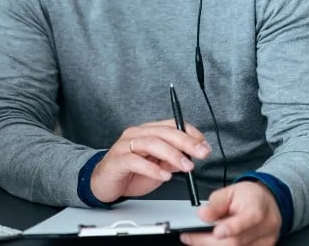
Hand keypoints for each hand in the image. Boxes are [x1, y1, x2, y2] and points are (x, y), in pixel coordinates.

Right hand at [90, 119, 210, 203]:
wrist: (104, 184)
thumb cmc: (130, 173)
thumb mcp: (158, 167)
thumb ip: (172, 161)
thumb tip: (191, 157)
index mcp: (148, 132)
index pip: (172, 124)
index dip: (190, 133)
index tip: (204, 145)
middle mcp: (136, 134)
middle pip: (164, 132)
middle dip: (186, 142)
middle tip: (201, 154)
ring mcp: (125, 146)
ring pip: (151, 143)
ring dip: (172, 154)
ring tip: (186, 167)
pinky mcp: (117, 160)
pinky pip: (135, 161)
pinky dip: (152, 168)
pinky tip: (164, 176)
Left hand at [180, 181, 281, 245]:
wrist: (267, 203)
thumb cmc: (249, 196)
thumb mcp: (230, 191)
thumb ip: (215, 203)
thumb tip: (203, 215)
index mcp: (257, 207)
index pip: (248, 219)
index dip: (232, 227)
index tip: (216, 232)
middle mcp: (265, 226)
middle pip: (237, 241)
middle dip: (208, 241)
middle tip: (189, 237)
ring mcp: (265, 241)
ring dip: (212, 245)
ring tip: (196, 239)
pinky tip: (211, 242)